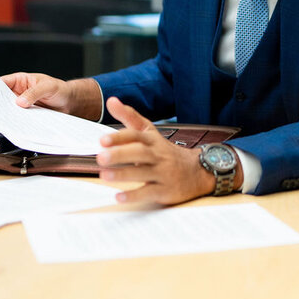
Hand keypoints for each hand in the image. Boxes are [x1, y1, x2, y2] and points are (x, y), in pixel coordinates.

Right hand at [2, 72, 102, 119]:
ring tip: (3, 119)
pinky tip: (14, 125)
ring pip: (7, 110)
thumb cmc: (60, 90)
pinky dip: (15, 122)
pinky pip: (17, 119)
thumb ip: (34, 93)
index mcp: (20, 81)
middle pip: (1, 98)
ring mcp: (21, 105)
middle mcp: (17, 93)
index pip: (1, 82)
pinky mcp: (25, 116)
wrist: (70, 103)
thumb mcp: (48, 87)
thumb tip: (20, 102)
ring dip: (5, 114)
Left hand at [97, 97, 243, 205]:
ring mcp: (163, 173)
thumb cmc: (165, 152)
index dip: (120, 137)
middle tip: (101, 157)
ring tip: (105, 175)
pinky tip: (119, 197)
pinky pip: (150, 192)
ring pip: (143, 172)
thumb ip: (130, 117)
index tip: (102, 140)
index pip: (137, 135)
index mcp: (153, 140)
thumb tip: (111, 100)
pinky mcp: (166, 190)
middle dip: (120, 154)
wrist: (197, 171)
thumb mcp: (149, 132)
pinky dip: (134, 195)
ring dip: (123, 174)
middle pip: (140, 152)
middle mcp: (158, 155)